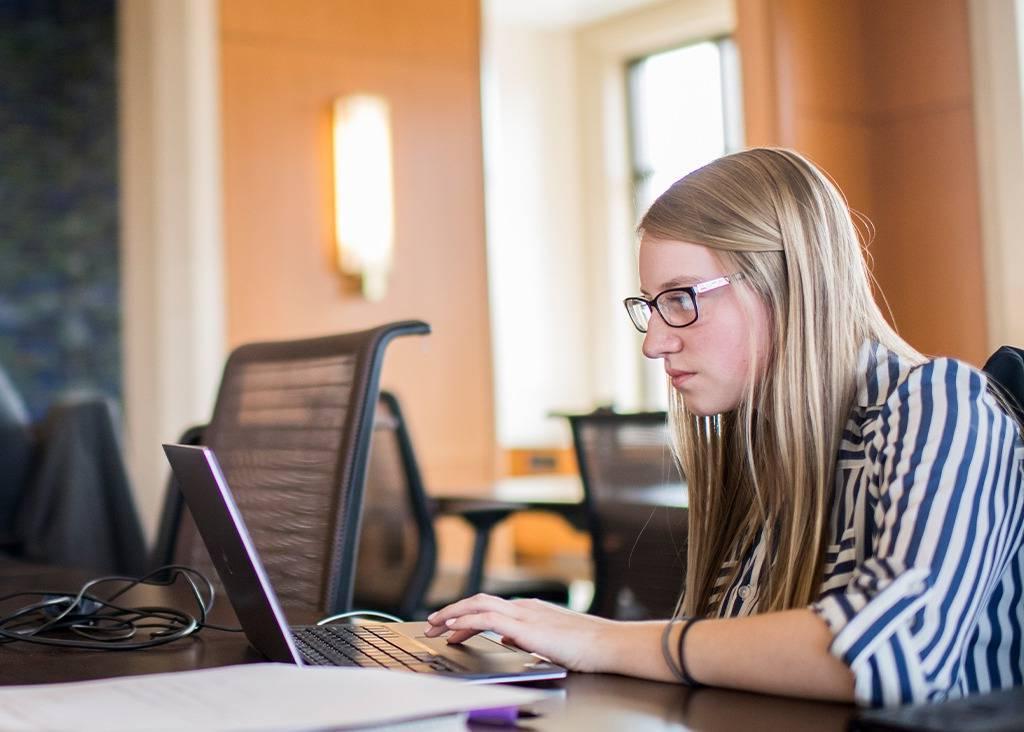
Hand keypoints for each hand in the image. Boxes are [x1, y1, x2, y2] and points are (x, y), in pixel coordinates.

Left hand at [424, 593, 617, 671]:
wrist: (607, 644)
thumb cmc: (587, 646)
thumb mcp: (550, 640)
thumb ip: (526, 637)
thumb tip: (507, 640)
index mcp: (530, 610)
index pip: (490, 608)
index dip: (466, 615)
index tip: (450, 626)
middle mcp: (524, 607)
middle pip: (478, 601)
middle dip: (452, 612)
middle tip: (432, 624)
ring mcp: (525, 614)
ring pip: (478, 605)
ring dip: (453, 615)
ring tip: (435, 626)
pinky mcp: (526, 626)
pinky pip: (488, 618)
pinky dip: (467, 620)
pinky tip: (455, 629)